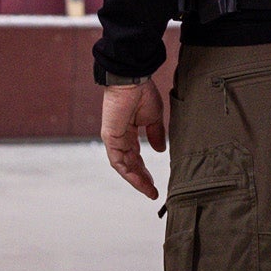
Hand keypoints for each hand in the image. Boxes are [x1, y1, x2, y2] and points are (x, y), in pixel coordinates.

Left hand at [101, 79, 166, 199]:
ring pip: (124, 166)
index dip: (144, 170)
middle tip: (152, 191)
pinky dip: (129, 173)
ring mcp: (113, 138)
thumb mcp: (153, 117)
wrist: (132, 79)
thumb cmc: (142, 92)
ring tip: (149, 191)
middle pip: (130, 164)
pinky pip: (118, 161)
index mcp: (129, 131)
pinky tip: (140, 182)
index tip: (154, 183)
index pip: (136, 156)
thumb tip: (160, 150)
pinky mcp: (110, 138)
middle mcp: (120, 137)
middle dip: (141, 178)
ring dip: (136, 180)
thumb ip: (156, 134)